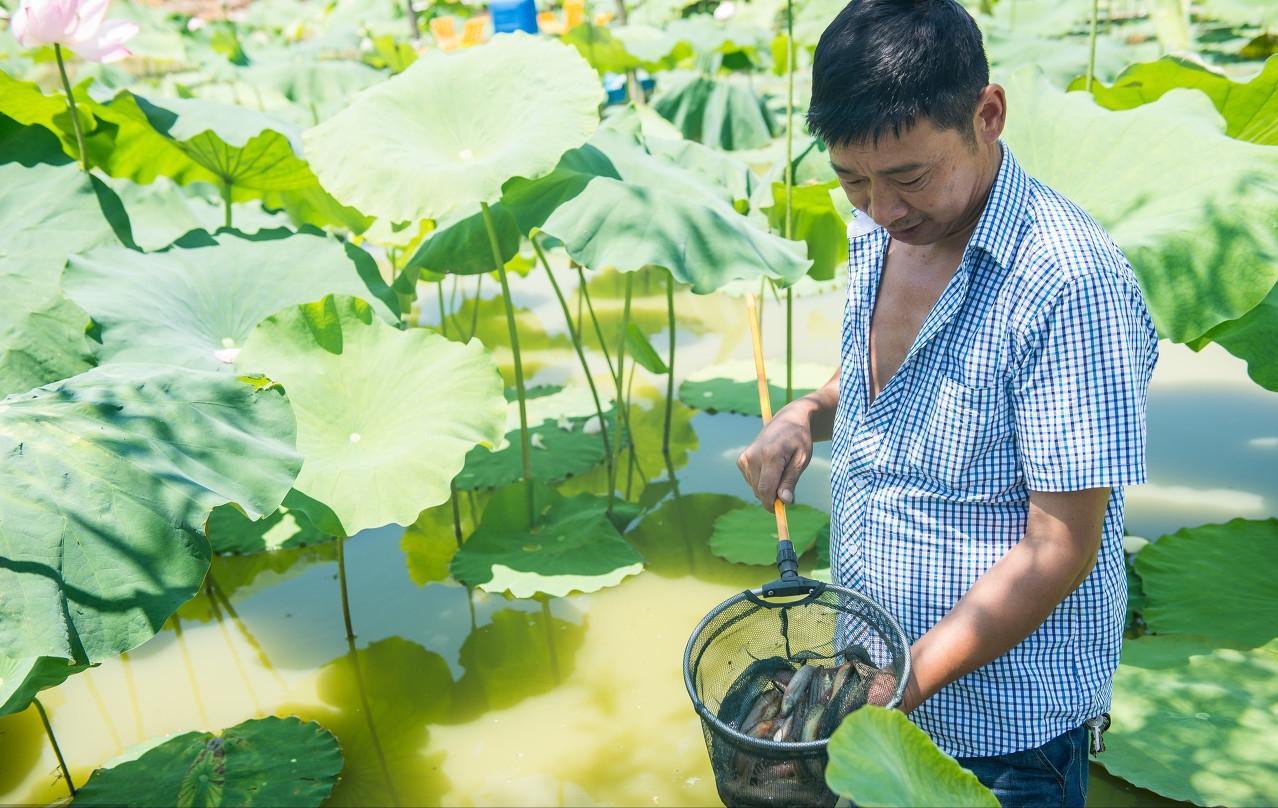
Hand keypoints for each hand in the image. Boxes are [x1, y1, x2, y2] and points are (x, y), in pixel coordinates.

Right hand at [735, 398, 817, 512]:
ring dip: (768, 487)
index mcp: (770, 455)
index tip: (782, 511)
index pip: (766, 490)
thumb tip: (784, 502)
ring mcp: (745, 458)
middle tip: (788, 486)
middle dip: (773, 495)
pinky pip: (752, 481)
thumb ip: (791, 481)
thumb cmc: (799, 439)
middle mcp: (753, 456)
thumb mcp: (802, 460)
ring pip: (755, 488)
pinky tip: (771, 467)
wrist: (787, 420)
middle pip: (760, 491)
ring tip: (781, 470)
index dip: (772, 505)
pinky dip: (762, 480)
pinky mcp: (741, 460)